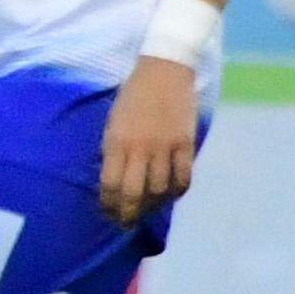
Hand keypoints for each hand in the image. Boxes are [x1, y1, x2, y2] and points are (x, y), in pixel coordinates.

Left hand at [96, 51, 205, 223]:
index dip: (109, 205)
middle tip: (126, 223)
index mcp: (116, 142)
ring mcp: (165, 147)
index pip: (110, 185)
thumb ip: (114, 150)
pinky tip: (171, 194)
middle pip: (134, 194)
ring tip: (148, 211)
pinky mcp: (186, 144)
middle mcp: (139, 148)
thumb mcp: (113, 122)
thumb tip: (114, 180)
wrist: (163, 70)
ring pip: (159, 190)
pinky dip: (177, 191)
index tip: (108, 213)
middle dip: (128, 214)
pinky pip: (183, 178)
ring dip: (153, 206)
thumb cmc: (132, 96)